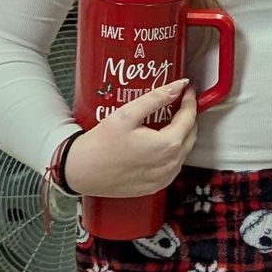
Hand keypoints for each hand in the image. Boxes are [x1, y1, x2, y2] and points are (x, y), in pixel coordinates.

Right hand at [65, 81, 196, 197]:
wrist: (81, 171)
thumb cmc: (100, 144)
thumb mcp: (127, 114)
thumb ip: (155, 99)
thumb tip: (178, 86)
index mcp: (167, 145)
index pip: (189, 118)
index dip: (190, 101)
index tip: (186, 89)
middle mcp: (171, 164)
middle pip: (191, 135)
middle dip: (188, 117)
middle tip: (179, 102)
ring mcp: (165, 177)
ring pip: (184, 151)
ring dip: (182, 135)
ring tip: (170, 119)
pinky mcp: (156, 186)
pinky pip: (173, 166)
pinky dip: (173, 152)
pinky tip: (161, 143)